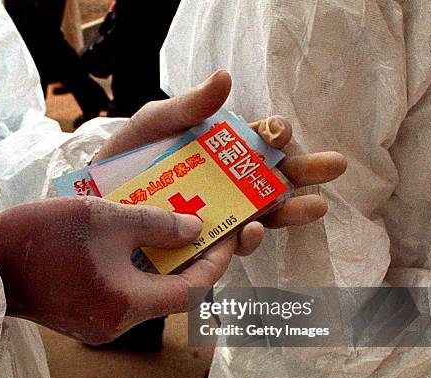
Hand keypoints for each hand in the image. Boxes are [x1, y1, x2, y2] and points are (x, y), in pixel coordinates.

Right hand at [0, 197, 235, 343]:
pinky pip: (125, 294)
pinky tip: (137, 244)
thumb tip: (195, 230)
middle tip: (207, 229)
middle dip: (192, 262)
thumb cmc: (40, 237)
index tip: (231, 236)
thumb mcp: (103, 218)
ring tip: (175, 229)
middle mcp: (117, 324)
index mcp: (126, 303)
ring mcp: (99, 324)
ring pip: (148, 294)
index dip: (216, 262)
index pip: (192, 290)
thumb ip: (155, 223)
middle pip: (172, 295)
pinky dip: (139, 271)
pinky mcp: (85, 317)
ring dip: (164, 265)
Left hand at [94, 70, 346, 255]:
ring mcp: (219, 217)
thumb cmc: (126, 157)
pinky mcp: (204, 247)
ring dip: (289, 212)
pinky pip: (231, 248)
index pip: (260, 141)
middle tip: (336, 167)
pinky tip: (250, 232)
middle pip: (274, 180)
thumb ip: (188, 107)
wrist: (94, 199)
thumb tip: (225, 78)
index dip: (276, 135)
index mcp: (221, 151)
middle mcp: (227, 186)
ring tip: (312, 207)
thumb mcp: (154, 125)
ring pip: (263, 217)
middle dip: (306, 173)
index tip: (280, 132)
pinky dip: (246, 241)